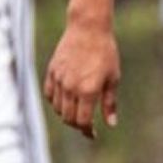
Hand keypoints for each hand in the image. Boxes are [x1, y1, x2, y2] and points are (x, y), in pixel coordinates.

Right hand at [44, 19, 120, 139]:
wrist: (88, 29)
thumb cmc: (105, 52)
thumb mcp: (113, 78)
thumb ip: (109, 103)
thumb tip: (111, 124)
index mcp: (88, 90)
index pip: (82, 121)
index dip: (87, 131)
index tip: (92, 134)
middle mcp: (71, 87)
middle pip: (68, 118)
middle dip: (77, 125)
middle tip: (86, 124)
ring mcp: (59, 80)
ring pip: (57, 108)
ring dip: (66, 115)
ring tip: (77, 112)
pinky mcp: (51, 72)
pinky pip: (49, 95)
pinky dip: (55, 102)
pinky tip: (65, 101)